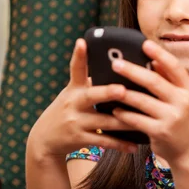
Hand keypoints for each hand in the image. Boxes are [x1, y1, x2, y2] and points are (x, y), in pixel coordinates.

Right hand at [27, 38, 138, 161]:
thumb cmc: (68, 110)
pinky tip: (135, 146)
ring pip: (104, 121)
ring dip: (125, 121)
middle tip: (122, 89)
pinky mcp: (80, 139)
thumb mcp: (72, 93)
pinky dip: (120, 144)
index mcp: (74, 88)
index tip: (82, 42)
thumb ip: (91, 81)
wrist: (44, 140)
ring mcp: (76, 122)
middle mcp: (73, 103)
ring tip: (143, 120)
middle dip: (107, 93)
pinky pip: (104, 141)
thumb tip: (119, 65)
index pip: (76, 68)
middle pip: (92, 96)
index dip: (79, 55)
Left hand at [109, 39, 188, 165]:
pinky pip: (137, 120)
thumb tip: (153, 59)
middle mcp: (183, 101)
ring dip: (123, 93)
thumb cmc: (180, 119)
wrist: (187, 151)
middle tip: (115, 63)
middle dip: (133, 71)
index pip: (175, 67)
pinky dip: (124, 114)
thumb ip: (168, 80)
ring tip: (108, 86)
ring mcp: (172, 118)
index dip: (160, 54)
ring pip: (143, 101)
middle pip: (154, 81)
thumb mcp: (180, 98)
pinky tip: (114, 109)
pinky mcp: (161, 132)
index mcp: (188, 89)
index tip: (144, 43)